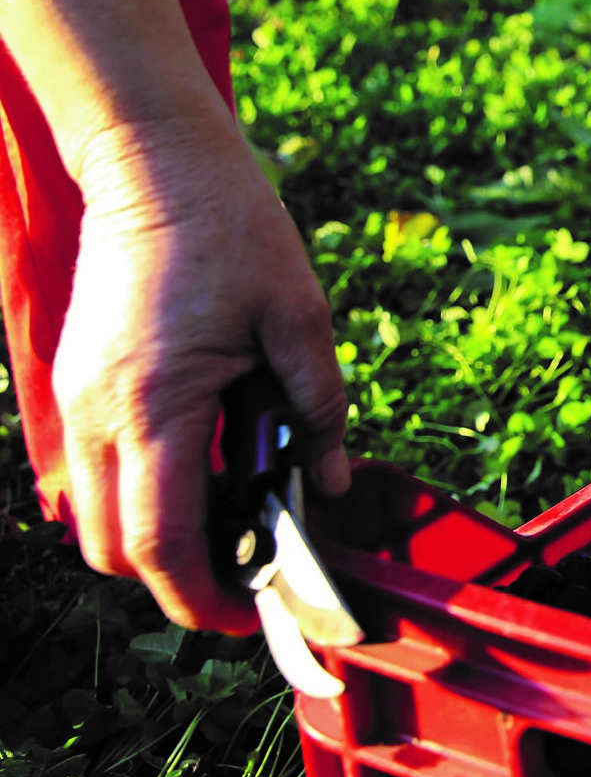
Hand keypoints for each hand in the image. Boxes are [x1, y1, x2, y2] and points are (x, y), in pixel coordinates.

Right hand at [57, 126, 349, 633]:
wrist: (157, 166)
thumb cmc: (233, 232)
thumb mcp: (301, 322)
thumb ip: (317, 412)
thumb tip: (328, 485)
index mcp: (156, 405)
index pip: (160, 541)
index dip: (203, 594)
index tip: (249, 611)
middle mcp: (98, 414)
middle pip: (114, 548)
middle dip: (180, 575)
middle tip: (251, 565)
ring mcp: (76, 399)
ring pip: (95, 514)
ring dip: (157, 536)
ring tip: (235, 512)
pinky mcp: (76, 382)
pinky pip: (95, 470)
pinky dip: (141, 491)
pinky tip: (204, 461)